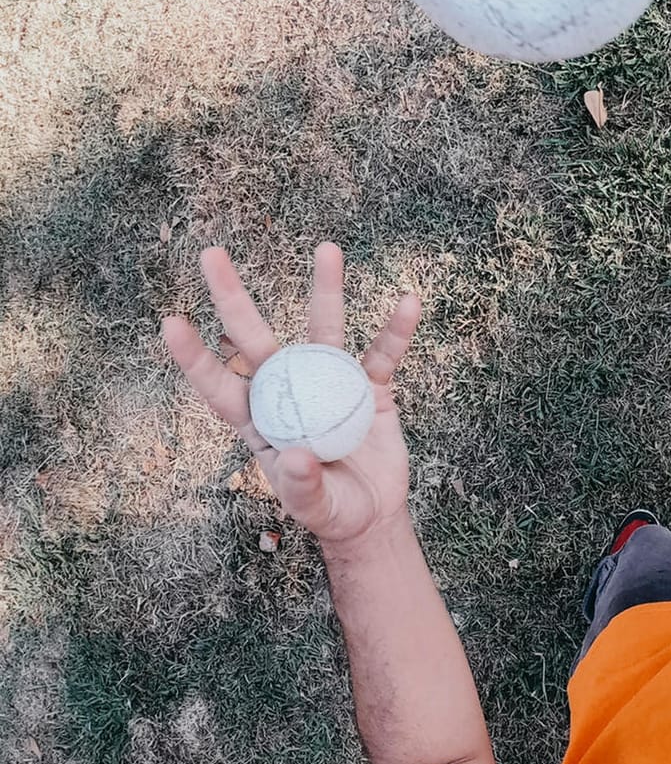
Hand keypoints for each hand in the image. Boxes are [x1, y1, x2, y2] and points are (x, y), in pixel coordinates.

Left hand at [162, 243, 422, 543]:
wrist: (374, 514)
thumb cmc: (332, 512)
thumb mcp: (314, 508)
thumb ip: (303, 487)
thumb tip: (298, 456)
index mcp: (261, 421)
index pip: (221, 385)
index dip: (196, 357)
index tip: (170, 322)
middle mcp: (289, 391)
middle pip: (256, 338)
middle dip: (233, 297)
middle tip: (210, 253)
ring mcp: (330, 384)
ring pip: (323, 329)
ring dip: (326, 290)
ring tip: (328, 249)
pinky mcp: (370, 387)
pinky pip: (383, 353)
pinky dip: (396, 330)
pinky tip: (407, 303)